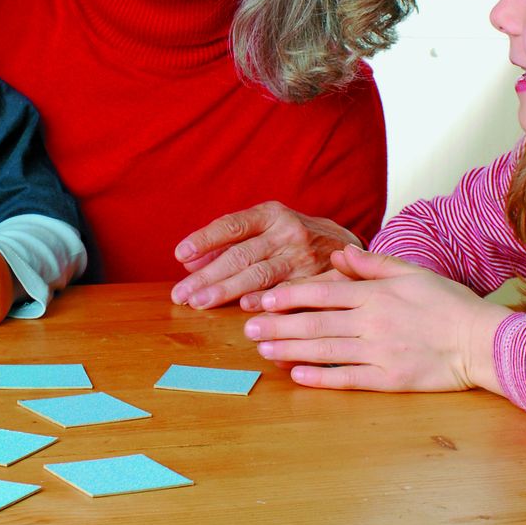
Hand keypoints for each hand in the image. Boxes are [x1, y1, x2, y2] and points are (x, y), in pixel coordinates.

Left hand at [171, 201, 359, 309]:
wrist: (345, 245)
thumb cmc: (290, 237)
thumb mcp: (264, 228)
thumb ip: (228, 243)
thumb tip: (190, 263)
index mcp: (270, 214)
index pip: (232, 225)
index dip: (205, 239)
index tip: (180, 255)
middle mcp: (286, 232)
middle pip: (241, 254)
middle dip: (208, 276)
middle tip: (181, 294)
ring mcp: (303, 256)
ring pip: (260, 275)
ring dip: (227, 291)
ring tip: (201, 303)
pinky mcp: (317, 279)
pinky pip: (288, 292)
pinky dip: (267, 301)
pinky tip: (246, 310)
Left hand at [242, 246, 510, 393]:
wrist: (482, 341)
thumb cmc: (449, 303)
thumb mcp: (411, 272)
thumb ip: (372, 264)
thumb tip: (338, 256)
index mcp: (376, 295)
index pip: (322, 293)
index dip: (289, 296)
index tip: (263, 299)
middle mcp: (372, 323)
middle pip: (315, 323)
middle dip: (278, 325)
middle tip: (248, 327)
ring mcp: (379, 353)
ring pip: (325, 351)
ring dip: (290, 350)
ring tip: (263, 349)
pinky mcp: (389, 381)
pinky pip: (348, 379)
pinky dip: (321, 378)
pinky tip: (297, 376)